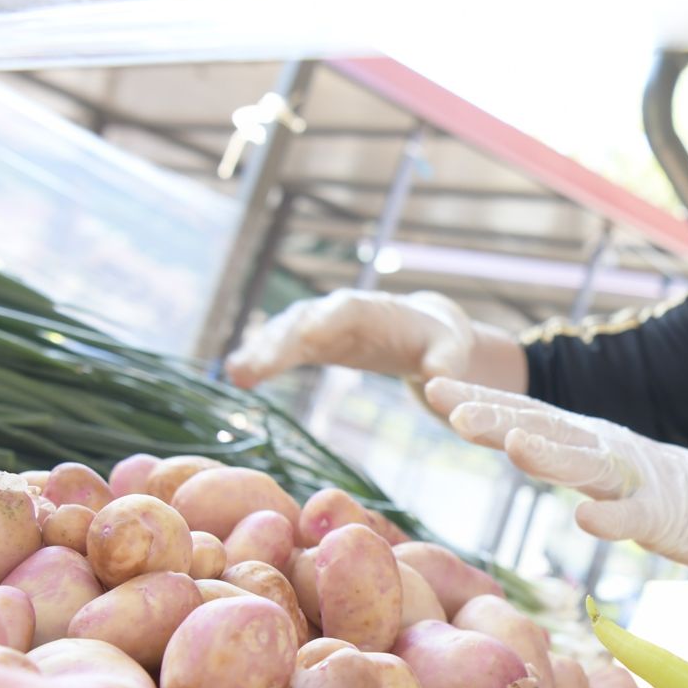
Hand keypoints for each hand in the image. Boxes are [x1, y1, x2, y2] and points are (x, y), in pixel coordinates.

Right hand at [225, 289, 474, 387]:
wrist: (426, 331)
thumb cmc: (441, 342)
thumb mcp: (451, 351)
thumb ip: (445, 361)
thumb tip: (435, 377)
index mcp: (376, 310)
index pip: (346, 311)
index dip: (324, 323)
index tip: (303, 339)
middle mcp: (341, 311)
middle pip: (305, 321)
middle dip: (280, 342)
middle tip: (252, 367)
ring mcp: (323, 324)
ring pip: (286, 332)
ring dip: (261, 350)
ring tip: (236, 374)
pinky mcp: (313, 341)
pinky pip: (283, 346)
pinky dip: (261, 357)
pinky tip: (236, 374)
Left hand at [424, 379, 687, 573]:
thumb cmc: (653, 488)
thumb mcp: (596, 464)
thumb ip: (556, 450)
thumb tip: (504, 432)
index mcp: (582, 436)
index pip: (523, 413)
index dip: (478, 400)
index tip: (430, 385)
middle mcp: (603, 449)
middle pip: (544, 430)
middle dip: (498, 419)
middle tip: (451, 408)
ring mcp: (633, 481)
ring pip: (586, 466)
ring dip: (550, 456)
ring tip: (515, 447)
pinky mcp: (661, 516)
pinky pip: (633, 519)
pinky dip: (610, 520)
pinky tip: (585, 520)